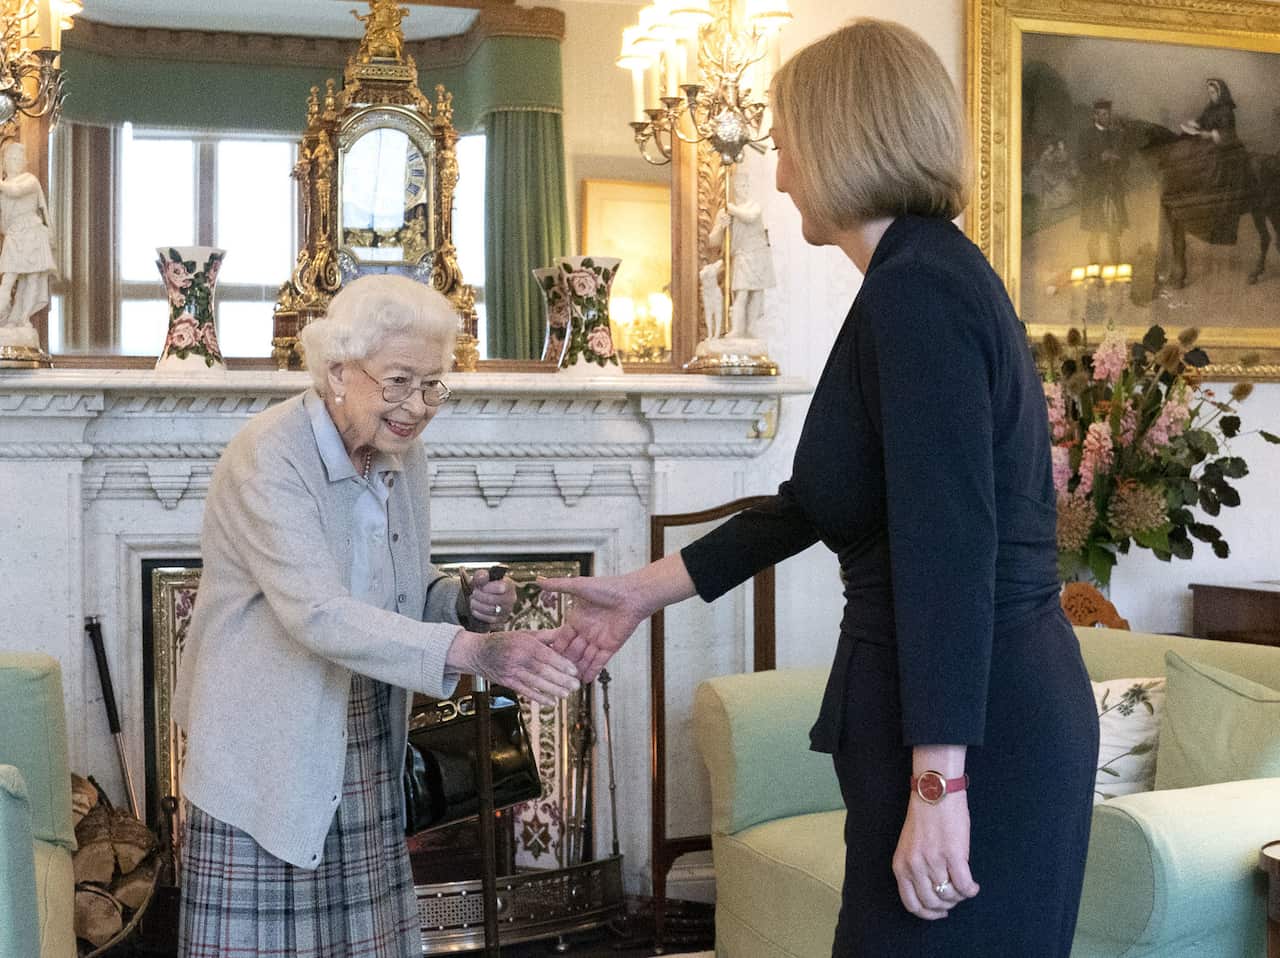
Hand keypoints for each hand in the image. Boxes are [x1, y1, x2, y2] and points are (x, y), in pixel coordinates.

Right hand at [447, 625, 579, 706]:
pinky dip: (538, 698)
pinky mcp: (507, 682)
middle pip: (542, 670)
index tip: (574, 670)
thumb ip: (546, 636)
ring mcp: (511, 671)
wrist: (478, 652)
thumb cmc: (504, 641)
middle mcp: (518, 658)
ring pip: (535, 682)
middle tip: (575, 685)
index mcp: (525, 644)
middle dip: (561, 679)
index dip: (561, 664)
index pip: (546, 655)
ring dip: (552, 690)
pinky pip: (525, 691)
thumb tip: (566, 633)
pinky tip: (550, 702)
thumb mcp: (525, 634)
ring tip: (567, 694)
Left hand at [467, 568, 515, 628]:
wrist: (479, 599)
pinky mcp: (501, 621)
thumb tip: (482, 576)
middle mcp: (511, 598)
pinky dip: (480, 615)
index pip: (502, 587)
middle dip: (481, 597)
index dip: (488, 588)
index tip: (480, 587)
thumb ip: (481, 575)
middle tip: (473, 594)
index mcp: (509, 585)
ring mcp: (507, 611)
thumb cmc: (482, 587)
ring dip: (479, 606)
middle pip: (497, 600)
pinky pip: (490, 620)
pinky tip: (475, 610)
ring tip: (472, 601)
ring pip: (493, 611)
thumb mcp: (480, 579)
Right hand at [536, 574, 647, 682]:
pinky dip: (592, 671)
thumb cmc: (608, 587)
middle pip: (572, 651)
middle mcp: (586, 631)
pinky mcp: (610, 646)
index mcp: (576, 619)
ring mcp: (598, 640)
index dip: (554, 648)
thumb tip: (538, 581)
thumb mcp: (579, 586)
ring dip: (576, 670)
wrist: (633, 595)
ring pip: (584, 659)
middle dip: (563, 663)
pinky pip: (599, 662)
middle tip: (552, 676)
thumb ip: (559, 586)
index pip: (562, 637)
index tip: (542, 658)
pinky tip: (584, 681)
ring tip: (565, 682)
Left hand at [891, 793, 979, 919]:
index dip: (928, 913)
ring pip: (950, 896)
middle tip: (955, 897)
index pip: (912, 904)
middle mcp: (914, 866)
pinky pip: (964, 886)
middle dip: (947, 905)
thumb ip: (915, 870)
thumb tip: (933, 894)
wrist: (934, 793)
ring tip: (964, 887)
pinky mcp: (953, 855)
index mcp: (901, 865)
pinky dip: (971, 890)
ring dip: (960, 896)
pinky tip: (974, 885)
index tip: (940, 912)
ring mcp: (933, 861)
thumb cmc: (924, 818)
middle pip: (932, 903)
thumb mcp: (909, 847)